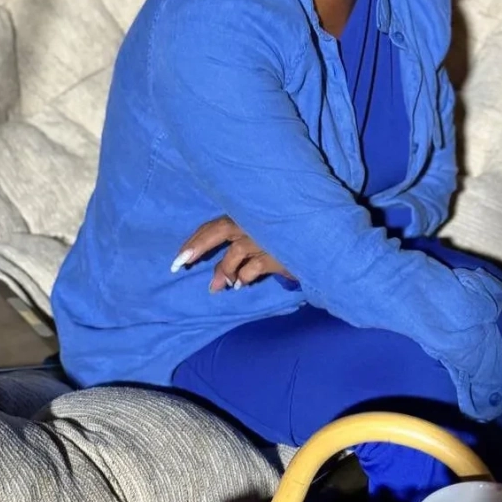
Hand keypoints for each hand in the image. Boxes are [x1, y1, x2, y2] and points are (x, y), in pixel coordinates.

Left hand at [171, 215, 294, 292]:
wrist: (322, 240)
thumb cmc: (290, 237)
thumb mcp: (263, 239)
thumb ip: (240, 252)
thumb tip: (219, 278)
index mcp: (249, 214)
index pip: (215, 224)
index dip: (195, 240)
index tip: (179, 258)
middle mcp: (255, 221)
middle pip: (219, 230)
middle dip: (197, 247)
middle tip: (179, 264)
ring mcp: (266, 236)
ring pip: (235, 252)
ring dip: (223, 272)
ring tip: (217, 287)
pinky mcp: (279, 253)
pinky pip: (255, 267)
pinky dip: (244, 277)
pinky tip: (240, 285)